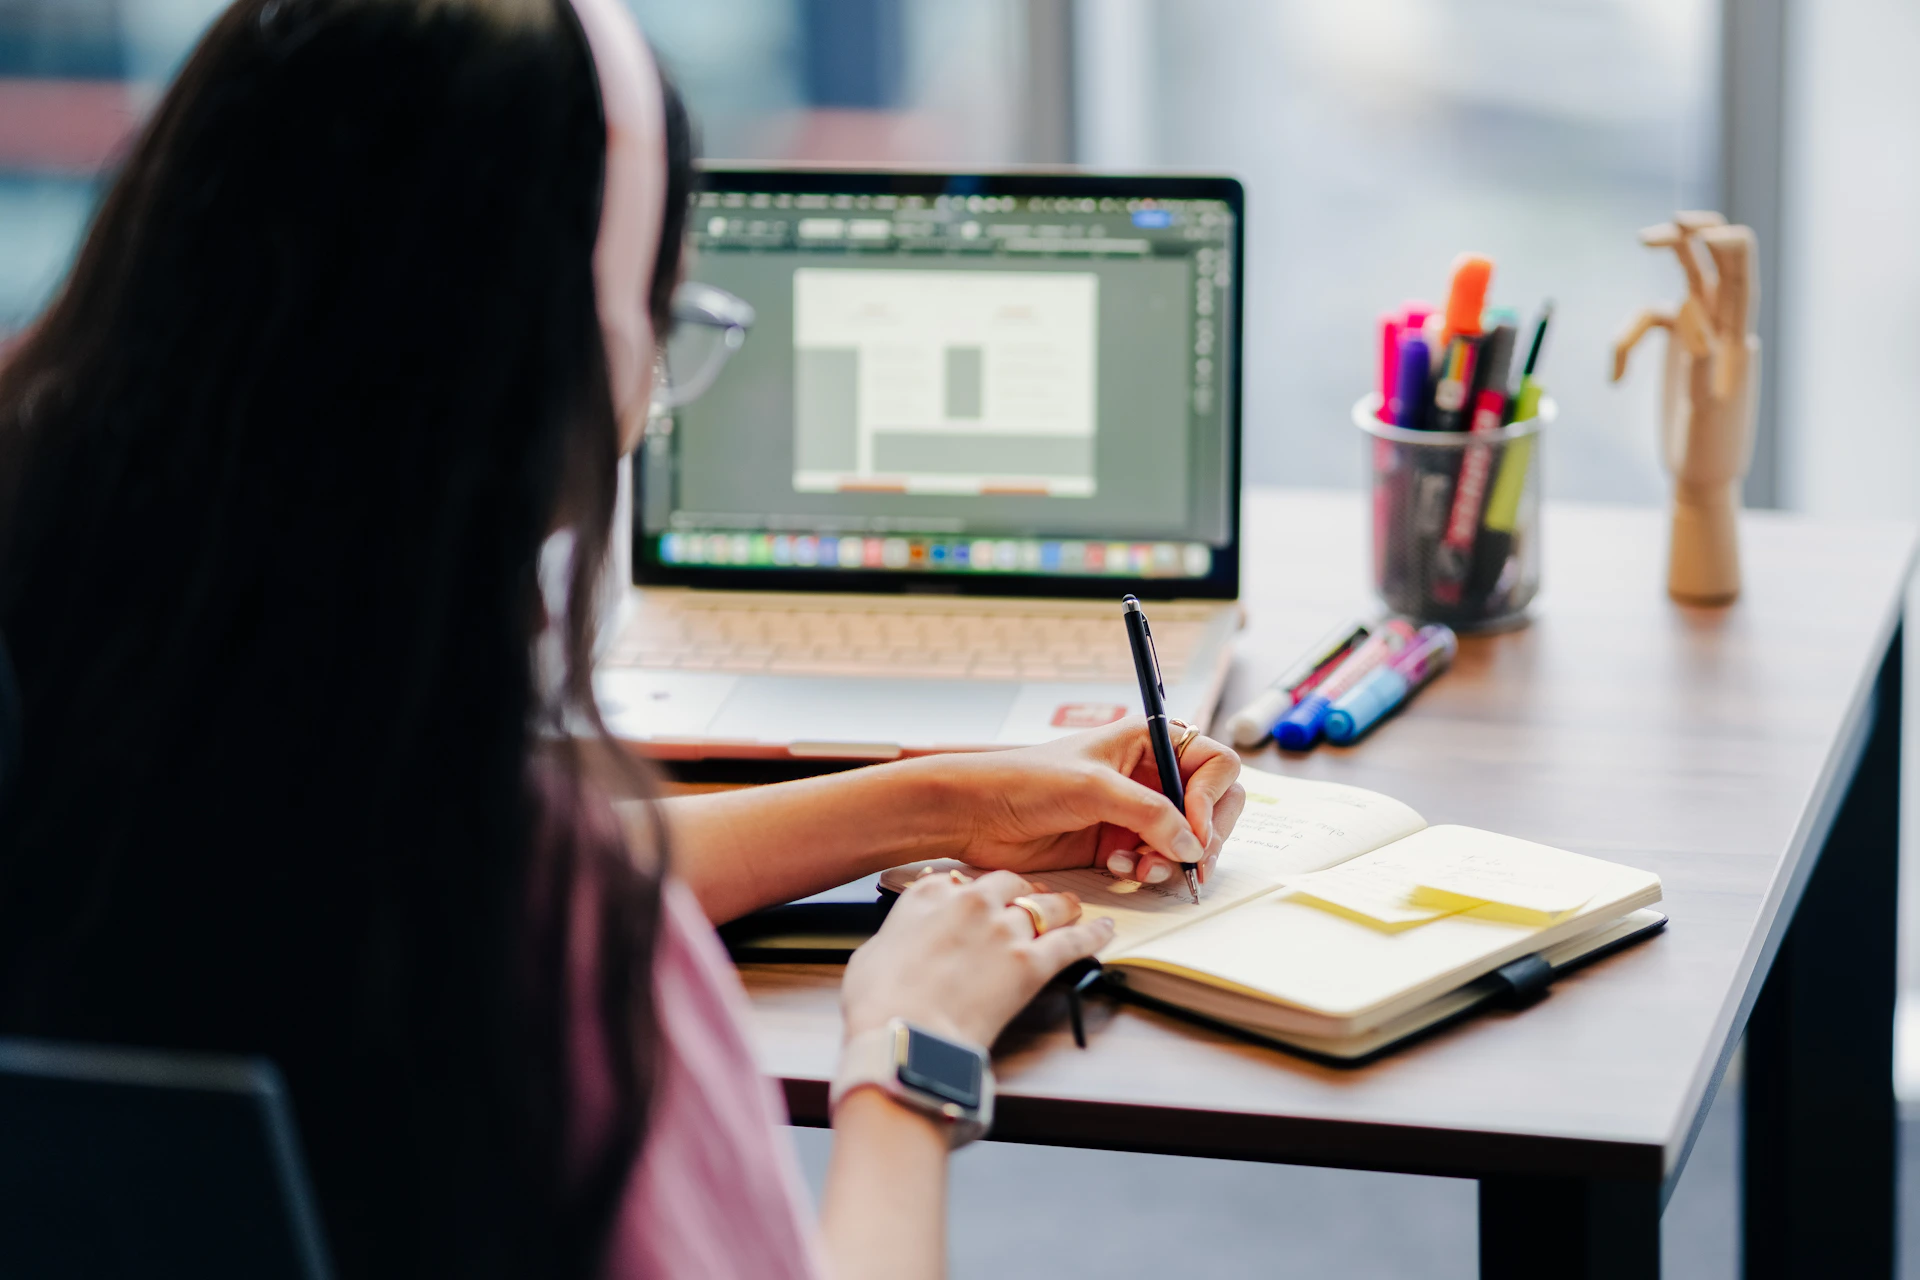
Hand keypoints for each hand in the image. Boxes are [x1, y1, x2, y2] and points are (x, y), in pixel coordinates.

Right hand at [841, 868, 1111, 1047]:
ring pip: (1046, 906)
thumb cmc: (879, 1003)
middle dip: (1022, 890)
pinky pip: (1073, 942)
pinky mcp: (1032, 963)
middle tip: (1031, 898)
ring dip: (1061, 906)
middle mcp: (971, 903)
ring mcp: (1005, 930)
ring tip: (1072, 908)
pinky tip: (1103, 931)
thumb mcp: (873, 953)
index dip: (974, 891)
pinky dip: (1092, 935)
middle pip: (1009, 883)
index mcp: (929, 897)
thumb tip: (903, 938)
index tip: (980, 898)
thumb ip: (898, 934)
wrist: (905, 1035)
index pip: (960, 880)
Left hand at [935, 718, 1245, 888]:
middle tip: (1187, 862)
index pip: (1215, 765)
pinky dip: (1149, 870)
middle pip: (1211, 806)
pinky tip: (1118, 868)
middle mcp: (1149, 774)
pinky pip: (1157, 861)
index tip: (1194, 831)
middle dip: (1202, 838)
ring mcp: (1135, 811)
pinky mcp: (1119, 843)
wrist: (977, 814)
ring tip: (1140, 868)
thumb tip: (1194, 845)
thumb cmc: (1025, 780)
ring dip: (1172, 860)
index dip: (1212, 799)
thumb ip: (1150, 814)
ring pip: (1187, 841)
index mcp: (1149, 741)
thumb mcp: (1093, 788)